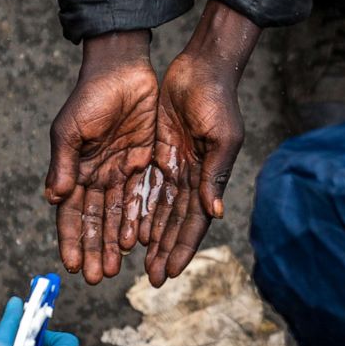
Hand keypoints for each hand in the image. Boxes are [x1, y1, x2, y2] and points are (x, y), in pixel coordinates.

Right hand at [46, 31, 156, 284]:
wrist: (124, 69)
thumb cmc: (90, 97)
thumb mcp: (70, 130)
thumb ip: (63, 164)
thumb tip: (53, 197)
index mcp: (73, 171)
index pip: (69, 213)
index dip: (70, 239)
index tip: (70, 265)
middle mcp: (95, 177)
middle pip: (94, 222)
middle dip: (93, 249)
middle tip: (94, 278)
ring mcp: (119, 173)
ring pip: (117, 216)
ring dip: (114, 243)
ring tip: (115, 268)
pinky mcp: (143, 164)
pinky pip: (141, 199)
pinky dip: (138, 220)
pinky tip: (138, 242)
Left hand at [142, 1, 260, 286]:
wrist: (201, 67)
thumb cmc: (217, 100)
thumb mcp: (220, 138)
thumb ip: (214, 176)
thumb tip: (212, 213)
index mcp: (206, 179)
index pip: (192, 223)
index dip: (180, 248)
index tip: (168, 273)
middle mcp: (188, 178)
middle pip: (170, 223)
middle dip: (160, 251)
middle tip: (148, 278)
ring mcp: (170, 167)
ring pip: (153, 210)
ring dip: (144, 236)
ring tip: (130, 261)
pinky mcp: (152, 153)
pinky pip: (140, 187)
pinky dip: (133, 209)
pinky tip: (124, 229)